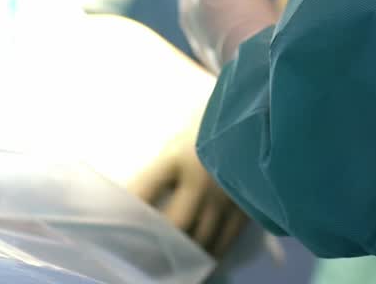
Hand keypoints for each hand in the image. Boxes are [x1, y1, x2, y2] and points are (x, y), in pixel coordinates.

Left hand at [130, 119, 248, 259]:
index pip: (144, 193)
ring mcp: (226, 194)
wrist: (257, 112)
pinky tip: (203, 260)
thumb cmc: (210, 125)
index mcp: (178, 157)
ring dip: (187, 255)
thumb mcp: (180, 139)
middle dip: (160, 246)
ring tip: (174, 264)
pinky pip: (226, 239)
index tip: (117, 229)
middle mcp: (201, 179)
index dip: (129, 215)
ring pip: (201, 238)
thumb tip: (136, 204)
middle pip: (174, 226)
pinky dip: (212, 254)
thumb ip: (162, 170)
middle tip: (147, 258)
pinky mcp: (246, 203)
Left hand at [171, 0, 275, 73]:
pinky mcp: (245, 73)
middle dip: (226, 3)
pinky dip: (257, 41)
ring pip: (230, 33)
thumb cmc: (237, 8)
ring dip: (242, 23)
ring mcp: (221, 59)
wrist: (260, 60)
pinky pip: (248, 50)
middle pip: (212, 12)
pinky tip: (272, 35)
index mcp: (189, 12)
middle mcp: (199, 40)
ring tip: (262, 14)